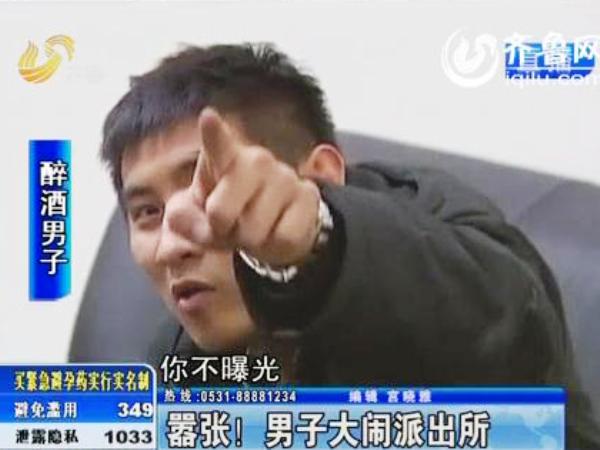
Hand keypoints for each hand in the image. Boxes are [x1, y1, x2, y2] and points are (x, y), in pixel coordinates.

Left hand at [188, 108, 320, 266]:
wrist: (273, 229)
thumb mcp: (199, 221)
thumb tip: (175, 218)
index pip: (217, 145)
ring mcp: (285, 177)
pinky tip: (277, 231)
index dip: (213, 134)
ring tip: (254, 230)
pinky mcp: (308, 197)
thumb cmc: (231, 216)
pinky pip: (283, 237)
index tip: (208, 118)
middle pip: (221, 212)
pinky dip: (276, 245)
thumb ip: (183, 220)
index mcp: (224, 159)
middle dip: (219, 230)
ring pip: (254, 229)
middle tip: (228, 225)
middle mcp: (257, 161)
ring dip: (250, 241)